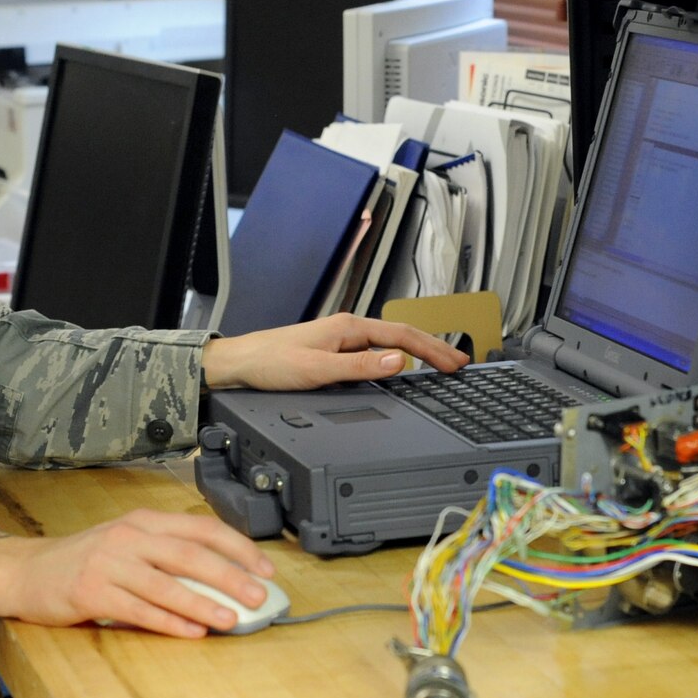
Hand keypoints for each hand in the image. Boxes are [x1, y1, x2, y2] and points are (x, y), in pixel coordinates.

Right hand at [0, 511, 274, 636]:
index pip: (202, 528)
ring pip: (166, 584)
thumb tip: (223, 575)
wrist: (29, 570)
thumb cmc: (87, 559)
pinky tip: (191, 632)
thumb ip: (168, 551)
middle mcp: (129, 536)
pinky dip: (168, 622)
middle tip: (257, 595)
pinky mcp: (91, 592)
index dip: (238, 547)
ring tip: (231, 618)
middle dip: (229, 575)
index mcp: (144, 520)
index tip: (264, 568)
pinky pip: (138, 609)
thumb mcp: (130, 542)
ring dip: (203, 603)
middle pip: (189, 554)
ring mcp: (109, 563)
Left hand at [201, 312, 469, 390]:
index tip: (454, 364)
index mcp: (348, 327)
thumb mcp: (318, 369)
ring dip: (416, 353)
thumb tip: (399, 361)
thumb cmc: (270, 363)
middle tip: (459, 363)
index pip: (402, 336)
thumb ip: (360, 366)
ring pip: (388, 344)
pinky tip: (400, 370)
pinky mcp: (333, 353)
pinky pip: (374, 354)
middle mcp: (347, 329)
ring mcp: (341, 340)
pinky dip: (395, 360)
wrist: (238, 365)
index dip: (432, 350)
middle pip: (400, 336)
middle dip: (433, 348)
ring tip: (439, 364)